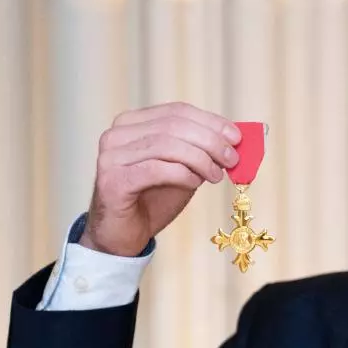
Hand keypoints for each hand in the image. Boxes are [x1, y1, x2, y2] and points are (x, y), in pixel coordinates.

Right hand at [79, 102, 241, 256]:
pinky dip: (183, 174)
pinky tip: (195, 183)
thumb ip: (200, 152)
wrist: (123, 236)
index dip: (211, 122)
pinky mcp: (113, 180)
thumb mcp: (182, 170)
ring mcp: (111, 156)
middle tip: (232, 159)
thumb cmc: (152, 200)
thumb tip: (232, 141)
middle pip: (174, 125)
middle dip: (210, 141)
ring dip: (201, 159)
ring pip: (166, 145)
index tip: (236, 137)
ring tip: (217, 175)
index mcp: (132, 123)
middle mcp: (117, 135)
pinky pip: (157, 169)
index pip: (177, 111)